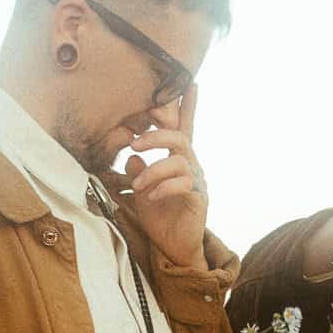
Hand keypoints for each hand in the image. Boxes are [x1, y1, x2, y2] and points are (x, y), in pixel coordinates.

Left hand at [123, 85, 207, 266]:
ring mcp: (197, 182)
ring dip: (154, 171)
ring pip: (179, 161)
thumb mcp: (142, 191)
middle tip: (134, 141)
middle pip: (179, 137)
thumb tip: (133, 156)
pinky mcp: (199, 198)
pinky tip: (152, 197)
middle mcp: (191, 166)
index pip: (184, 128)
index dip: (188, 106)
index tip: (192, 84)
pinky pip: (183, 184)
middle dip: (156, 135)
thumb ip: (138, 172)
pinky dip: (164, 188)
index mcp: (178, 160)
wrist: (174, 247)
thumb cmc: (160, 217)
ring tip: (139, 186)